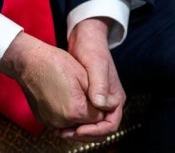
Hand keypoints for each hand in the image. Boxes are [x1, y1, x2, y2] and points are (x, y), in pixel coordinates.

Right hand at [0, 32, 103, 130]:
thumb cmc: (57, 64)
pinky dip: (67, 116)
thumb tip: (107, 108)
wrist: (30, 62)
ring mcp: (51, 121)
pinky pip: (61, 123)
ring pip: (74, 125)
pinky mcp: (43, 119)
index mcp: (75, 110)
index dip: (103, 106)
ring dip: (80, 116)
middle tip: (92, 97)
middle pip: (87, 124)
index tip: (100, 95)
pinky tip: (69, 102)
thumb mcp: (84, 77)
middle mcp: (62, 121)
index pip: (99, 117)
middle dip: (92, 113)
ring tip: (82, 98)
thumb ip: (98, 97)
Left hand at [59, 17, 125, 141]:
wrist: (85, 38)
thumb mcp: (96, 65)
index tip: (78, 130)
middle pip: (100, 130)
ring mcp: (98, 101)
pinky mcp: (87, 98)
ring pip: (90, 126)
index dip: (94, 132)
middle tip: (64, 134)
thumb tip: (100, 104)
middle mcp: (108, 102)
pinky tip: (59, 122)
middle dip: (84, 135)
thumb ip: (99, 85)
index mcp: (115, 98)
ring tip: (60, 130)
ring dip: (77, 131)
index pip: (110, 125)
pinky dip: (73, 123)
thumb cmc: (93, 49)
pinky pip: (82, 118)